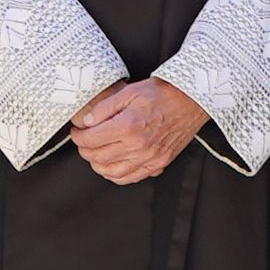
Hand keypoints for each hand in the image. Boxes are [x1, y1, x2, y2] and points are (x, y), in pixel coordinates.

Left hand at [70, 79, 201, 185]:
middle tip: (84, 141)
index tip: (78, 132)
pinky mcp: (158, 163)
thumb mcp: (130, 91)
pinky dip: (116, 175)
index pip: (91, 140)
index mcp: (128, 126)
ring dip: (98, 165)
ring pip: (112, 172)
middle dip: (85, 149)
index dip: (78, 136)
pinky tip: (112, 165)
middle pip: (98, 157)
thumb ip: (105, 108)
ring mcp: (149, 157)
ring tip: (95, 154)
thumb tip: (86, 122)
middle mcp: (138, 146)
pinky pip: (131, 178)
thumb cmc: (163, 93)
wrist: (192, 100)